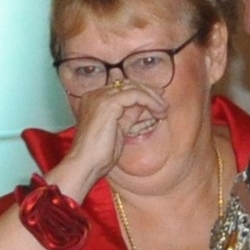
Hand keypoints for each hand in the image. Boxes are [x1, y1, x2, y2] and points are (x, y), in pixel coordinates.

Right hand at [51, 79, 161, 199]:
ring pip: (133, 87)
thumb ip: (128, 115)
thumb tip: (143, 106)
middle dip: (149, 92)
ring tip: (163, 110)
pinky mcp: (108, 103)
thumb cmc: (98, 155)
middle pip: (128, 84)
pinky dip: (150, 101)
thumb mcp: (118, 130)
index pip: (121, 88)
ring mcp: (100, 97)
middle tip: (164, 104)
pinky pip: (136, 95)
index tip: (158, 102)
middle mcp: (95, 95)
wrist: (85, 166)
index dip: (142, 92)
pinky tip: (158, 111)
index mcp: (93, 100)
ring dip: (153, 97)